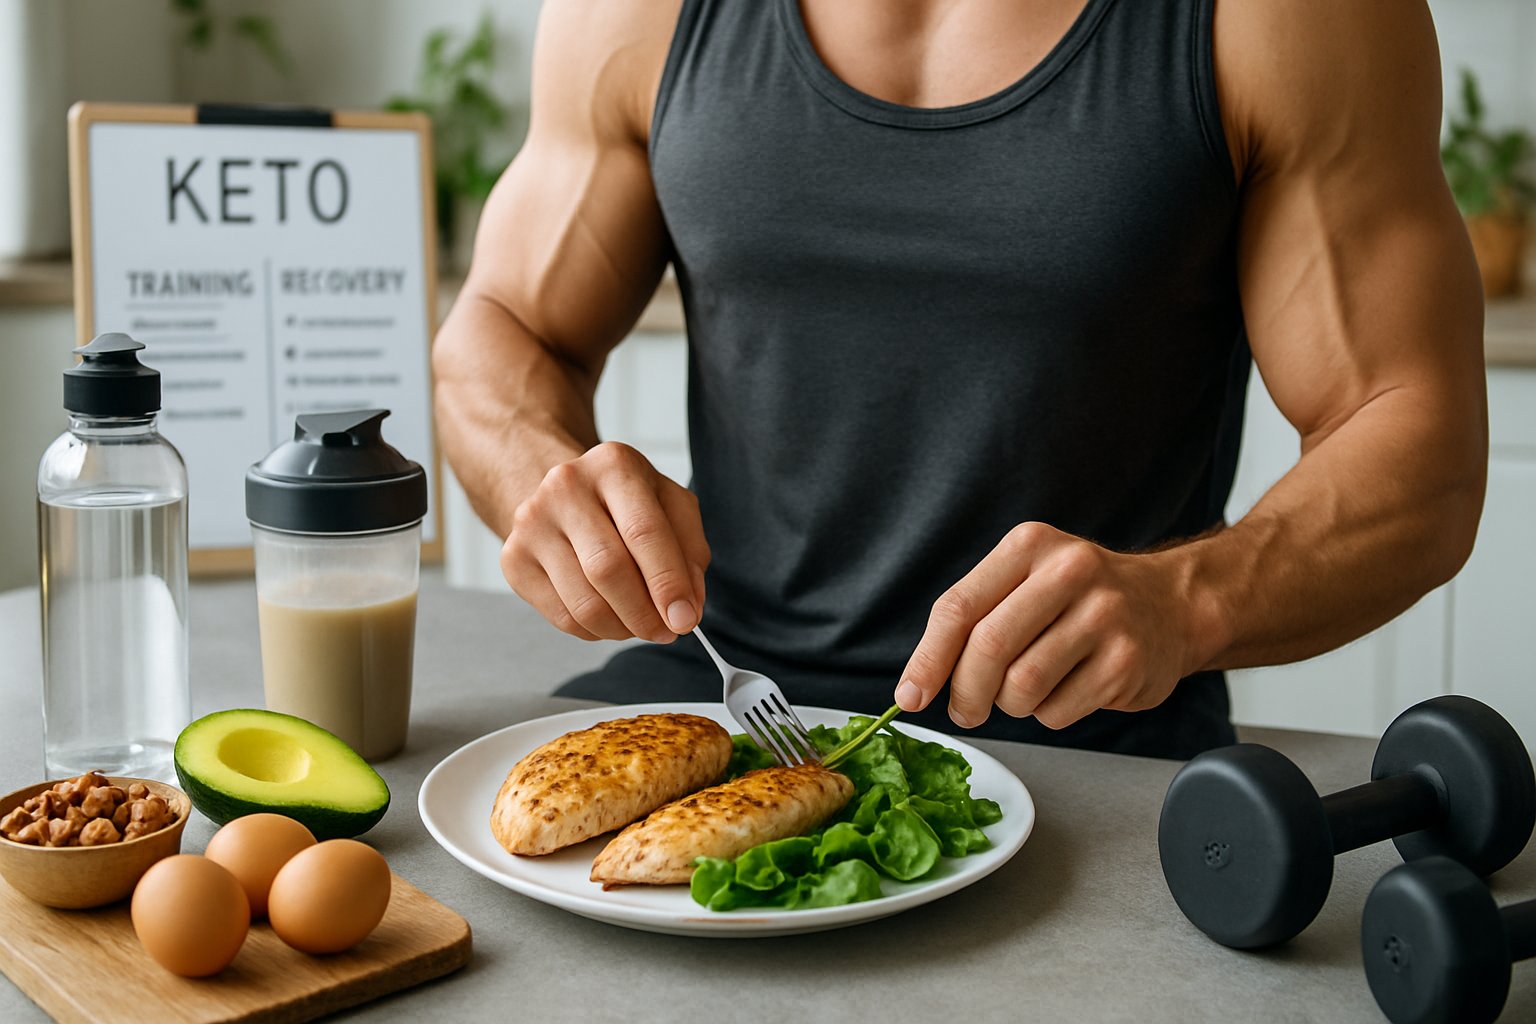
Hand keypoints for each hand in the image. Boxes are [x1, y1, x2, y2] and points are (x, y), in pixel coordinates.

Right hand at [502, 441, 710, 642]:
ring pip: (583, 603)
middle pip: (607, 569)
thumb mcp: (671, 506)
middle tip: (667, 632)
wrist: (565, 494)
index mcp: (613, 465)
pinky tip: (611, 619)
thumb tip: (686, 606)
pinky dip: (595, 630)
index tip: (686, 620)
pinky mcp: (514, 558)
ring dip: (622, 628)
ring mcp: (532, 523)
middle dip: (644, 614)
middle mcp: (565, 486)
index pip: (644, 531)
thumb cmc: (627, 503)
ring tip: (641, 625)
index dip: (668, 583)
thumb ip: (689, 551)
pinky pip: (562, 617)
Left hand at [894, 522, 1199, 729]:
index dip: (928, 659)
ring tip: (1025, 691)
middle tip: (964, 711)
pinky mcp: (1125, 662)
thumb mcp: (1025, 580)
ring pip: (1021, 687)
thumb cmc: (1080, 598)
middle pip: (987, 649)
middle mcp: (1069, 572)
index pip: (958, 607)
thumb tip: (918, 682)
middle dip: (965, 693)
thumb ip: (975, 618)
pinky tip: (1067, 690)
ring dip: (1010, 705)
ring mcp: (1103, 617)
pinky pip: (1057, 711)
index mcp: (1029, 546)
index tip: (910, 695)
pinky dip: (1048, 714)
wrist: (1171, 604)